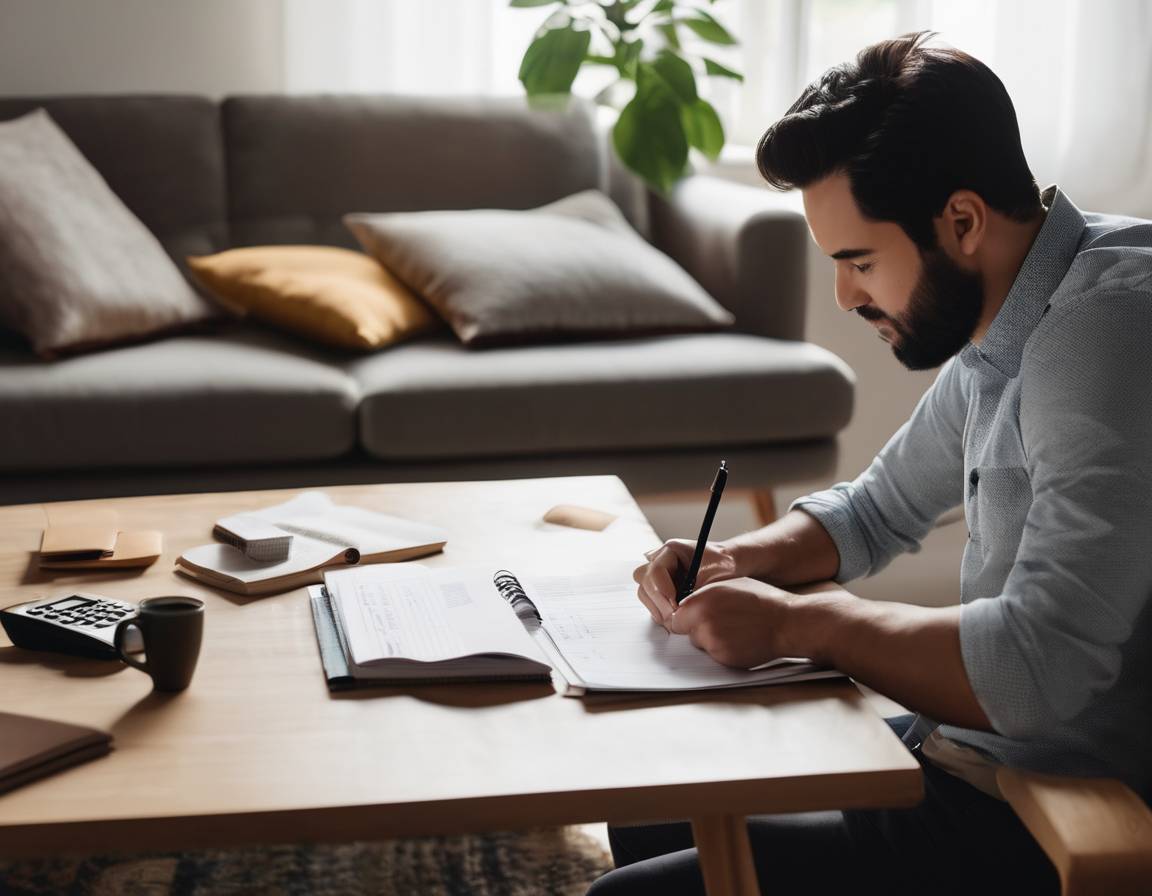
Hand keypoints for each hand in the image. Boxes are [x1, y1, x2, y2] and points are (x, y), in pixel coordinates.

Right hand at [633, 539, 737, 623]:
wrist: (728, 566)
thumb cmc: (723, 565)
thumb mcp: (714, 575)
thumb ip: (696, 591)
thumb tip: (680, 609)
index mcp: (671, 550)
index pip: (656, 570)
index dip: (663, 590)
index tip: (675, 605)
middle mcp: (660, 560)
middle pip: (644, 581)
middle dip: (659, 601)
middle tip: (675, 616)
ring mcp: (657, 573)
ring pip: (644, 591)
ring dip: (657, 608)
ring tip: (676, 618)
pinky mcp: (658, 587)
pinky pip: (650, 600)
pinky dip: (659, 611)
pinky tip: (675, 615)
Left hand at [665, 577, 797, 668]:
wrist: (786, 622)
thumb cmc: (761, 601)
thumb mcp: (727, 587)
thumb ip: (703, 596)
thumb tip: (688, 604)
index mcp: (700, 600)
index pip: (676, 616)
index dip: (685, 618)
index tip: (693, 619)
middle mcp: (702, 620)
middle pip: (684, 632)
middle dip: (696, 629)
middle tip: (719, 624)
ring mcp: (712, 641)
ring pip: (699, 645)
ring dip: (709, 641)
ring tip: (733, 630)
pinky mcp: (723, 657)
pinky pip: (714, 656)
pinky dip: (723, 651)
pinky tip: (739, 640)